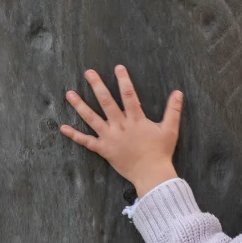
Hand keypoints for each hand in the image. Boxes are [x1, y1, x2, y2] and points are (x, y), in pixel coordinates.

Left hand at [59, 65, 182, 198]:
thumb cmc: (161, 152)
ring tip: (69, 94)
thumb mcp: (170, 129)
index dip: (123, 80)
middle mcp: (120, 125)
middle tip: (88, 73)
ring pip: (92, 119)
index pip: (129, 95)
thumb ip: (173, 110)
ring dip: (80, 106)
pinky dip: (74, 135)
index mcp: (136, 119)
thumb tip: (178, 92)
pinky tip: (63, 127)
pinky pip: (86, 141)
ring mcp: (110, 137)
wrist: (151, 174)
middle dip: (97, 86)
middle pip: (106, 102)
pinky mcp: (104, 149)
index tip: (118, 68)